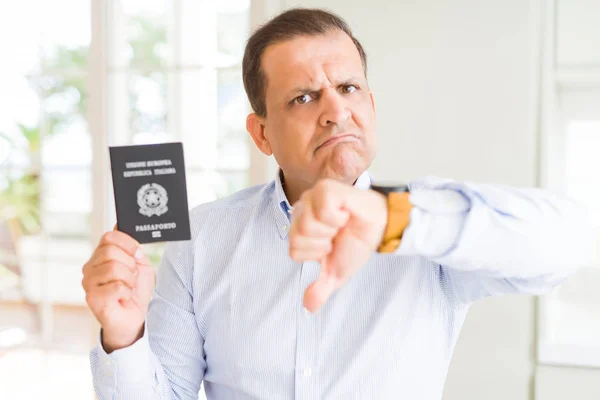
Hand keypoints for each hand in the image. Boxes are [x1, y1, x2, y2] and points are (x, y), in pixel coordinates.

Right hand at [82, 227, 155, 352]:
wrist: (134, 319)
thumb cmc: (135, 291)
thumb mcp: (139, 265)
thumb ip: (131, 247)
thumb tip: (119, 225)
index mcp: (100, 256)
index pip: (109, 237)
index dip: (128, 243)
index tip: (137, 254)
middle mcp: (90, 268)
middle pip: (110, 251)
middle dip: (130, 264)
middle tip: (132, 277)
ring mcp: (89, 283)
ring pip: (113, 268)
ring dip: (129, 279)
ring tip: (128, 288)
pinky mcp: (93, 299)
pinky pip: (116, 286)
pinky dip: (126, 292)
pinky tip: (123, 298)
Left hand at [288, 179, 387, 312]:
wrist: (380, 229)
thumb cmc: (356, 243)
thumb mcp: (337, 272)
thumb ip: (321, 288)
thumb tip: (309, 307)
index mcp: (299, 228)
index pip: (294, 250)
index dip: (316, 254)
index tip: (331, 245)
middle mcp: (302, 209)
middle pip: (298, 237)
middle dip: (323, 243)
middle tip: (337, 234)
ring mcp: (312, 197)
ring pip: (307, 224)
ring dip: (331, 230)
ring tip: (341, 223)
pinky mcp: (327, 189)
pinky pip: (322, 209)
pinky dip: (337, 217)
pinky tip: (345, 213)